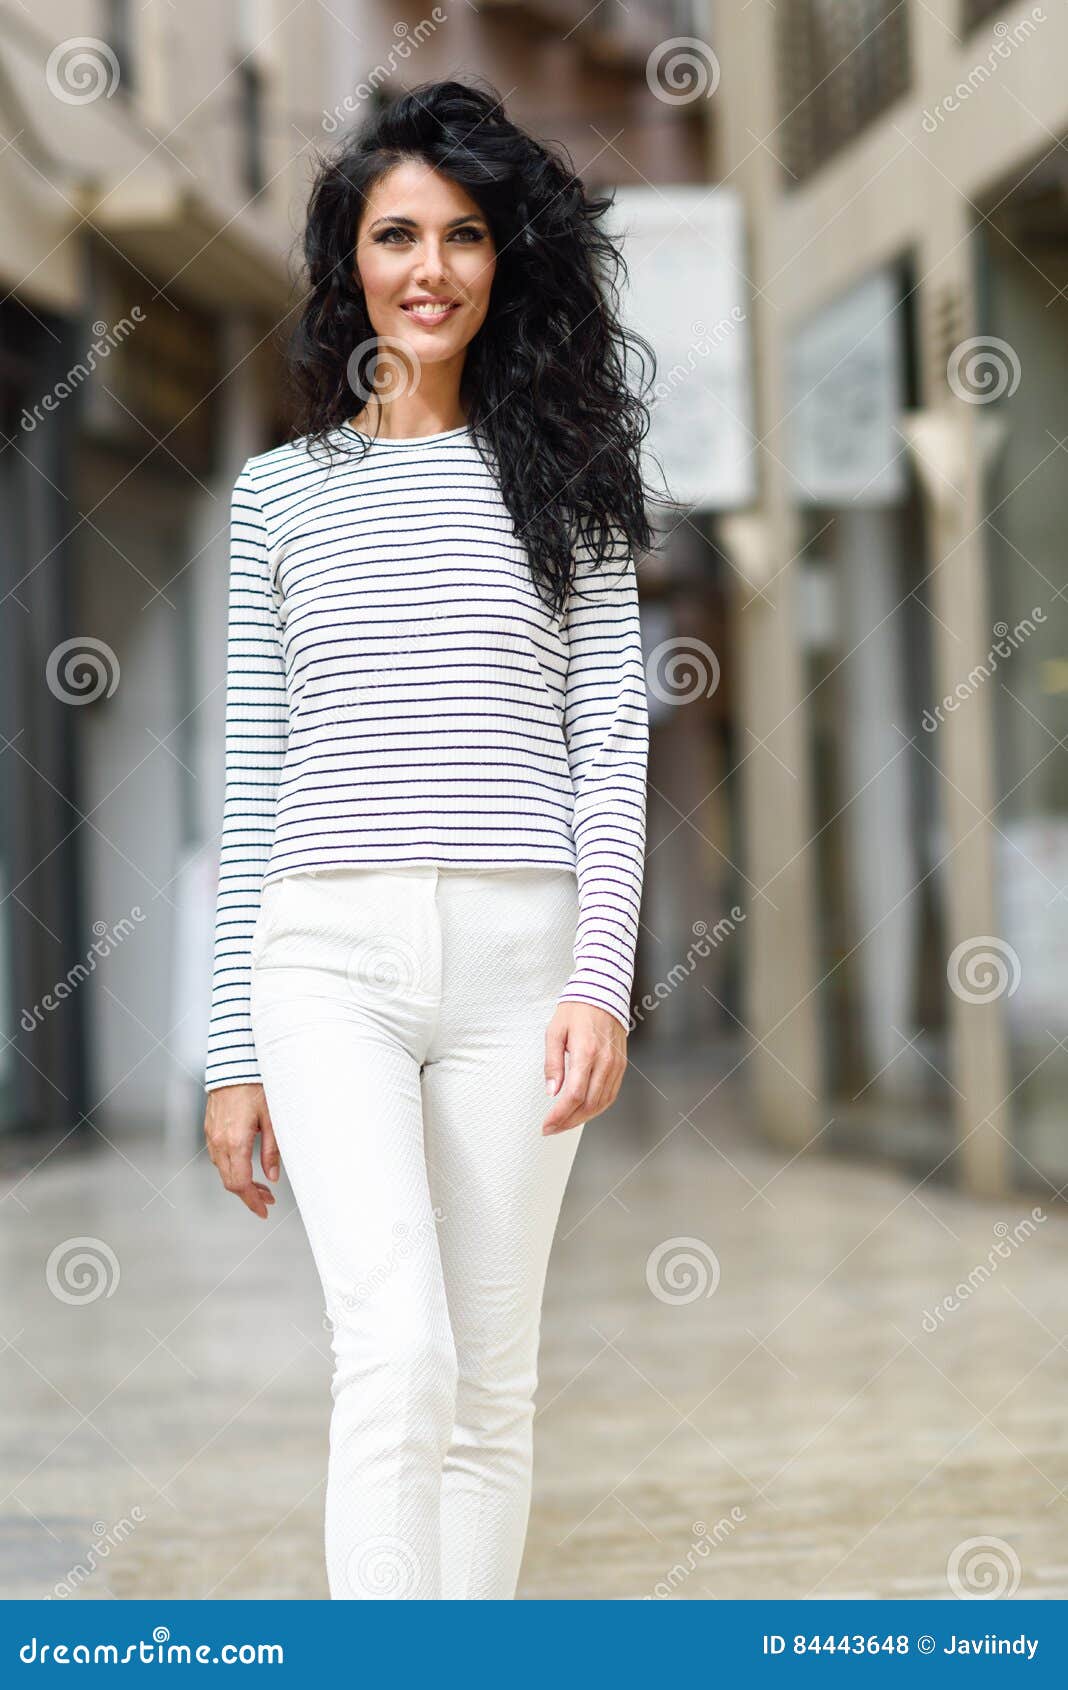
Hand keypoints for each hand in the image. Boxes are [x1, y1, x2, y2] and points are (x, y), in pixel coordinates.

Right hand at [203, 1082, 279, 1218]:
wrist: (235, 1063)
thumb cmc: (257, 1087)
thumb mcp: (272, 1119)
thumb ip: (272, 1150)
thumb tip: (273, 1177)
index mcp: (235, 1142)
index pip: (240, 1183)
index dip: (252, 1201)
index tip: (264, 1210)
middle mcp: (219, 1142)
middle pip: (229, 1181)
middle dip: (249, 1195)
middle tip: (268, 1200)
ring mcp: (211, 1135)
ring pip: (222, 1170)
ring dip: (240, 1181)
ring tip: (261, 1184)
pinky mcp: (210, 1129)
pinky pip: (217, 1156)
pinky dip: (231, 1167)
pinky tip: (245, 1165)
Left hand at [542, 1001, 627, 1134]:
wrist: (602, 993)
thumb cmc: (577, 1010)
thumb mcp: (554, 1032)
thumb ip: (553, 1064)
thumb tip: (552, 1091)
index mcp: (586, 1052)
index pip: (574, 1095)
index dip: (560, 1115)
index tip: (547, 1124)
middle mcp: (604, 1061)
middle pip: (589, 1104)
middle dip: (568, 1122)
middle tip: (552, 1128)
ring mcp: (616, 1065)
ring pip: (601, 1103)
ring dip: (582, 1118)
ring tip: (564, 1123)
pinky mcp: (621, 1065)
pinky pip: (610, 1094)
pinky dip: (596, 1108)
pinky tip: (583, 1111)